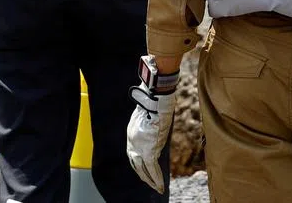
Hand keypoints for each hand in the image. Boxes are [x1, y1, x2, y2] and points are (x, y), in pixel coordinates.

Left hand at [126, 75, 176, 192]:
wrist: (153, 104)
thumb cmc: (151, 106)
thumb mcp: (144, 115)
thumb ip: (146, 125)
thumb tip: (151, 127)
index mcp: (131, 138)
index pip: (134, 156)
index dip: (139, 165)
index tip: (144, 170)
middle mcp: (133, 146)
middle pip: (137, 166)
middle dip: (144, 176)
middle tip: (150, 184)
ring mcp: (140, 149)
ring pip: (145, 170)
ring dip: (151, 180)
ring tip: (157, 188)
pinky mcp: (149, 152)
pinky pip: (153, 169)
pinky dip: (156, 179)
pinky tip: (160, 187)